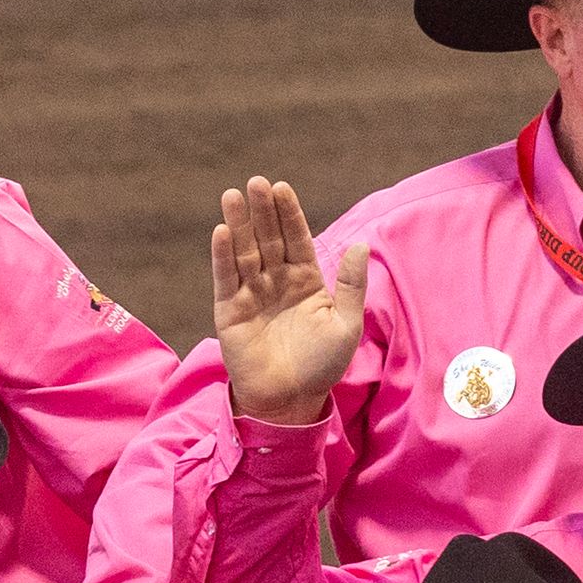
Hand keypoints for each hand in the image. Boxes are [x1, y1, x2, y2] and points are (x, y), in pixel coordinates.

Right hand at [211, 177, 366, 428]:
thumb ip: (350, 285)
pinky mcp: (229, 310)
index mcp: (305, 282)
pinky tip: (222, 231)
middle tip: (257, 182)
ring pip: (244, 252)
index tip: (282, 188)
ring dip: (239, 224)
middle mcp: (276, 282)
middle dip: (262, 211)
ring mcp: (251, 294)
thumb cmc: (321, 365)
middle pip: (268, 239)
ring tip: (234, 195)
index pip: (296, 240)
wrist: (291, 400)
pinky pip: (226, 278)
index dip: (289, 215)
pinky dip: (223, 255)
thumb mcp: (345, 325)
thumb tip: (361, 245)